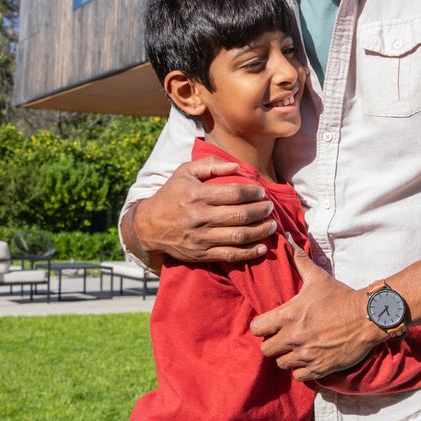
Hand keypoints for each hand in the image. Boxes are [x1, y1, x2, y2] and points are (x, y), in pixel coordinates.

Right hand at [130, 156, 276, 263]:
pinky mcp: (201, 255)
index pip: (233, 193)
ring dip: (260, 231)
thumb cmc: (171, 194)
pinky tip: (262, 246)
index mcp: (196, 195)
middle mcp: (199, 217)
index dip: (253, 193)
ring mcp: (200, 238)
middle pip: (239, 215)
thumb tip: (237, 166)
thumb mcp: (185, 172)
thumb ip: (210, 164)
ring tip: (272, 224)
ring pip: (238, 236)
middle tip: (270, 207)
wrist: (148, 226)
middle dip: (261, 211)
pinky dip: (250, 252)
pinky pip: (230, 255)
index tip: (262, 192)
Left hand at [250, 240, 382, 380]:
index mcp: (288, 315)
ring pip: (281, 364)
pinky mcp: (319, 368)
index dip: (262, 327)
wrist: (367, 316)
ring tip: (297, 348)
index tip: (270, 324)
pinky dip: (302, 370)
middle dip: (273, 343)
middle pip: (266, 350)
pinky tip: (309, 358)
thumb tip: (287, 238)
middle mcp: (293, 337)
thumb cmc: (340, 296)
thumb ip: (298, 260)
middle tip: (283, 337)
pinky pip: (299, 376)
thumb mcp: (317, 278)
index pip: (256, 329)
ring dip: (287, 357)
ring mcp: (306, 355)